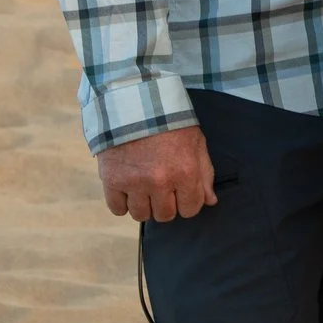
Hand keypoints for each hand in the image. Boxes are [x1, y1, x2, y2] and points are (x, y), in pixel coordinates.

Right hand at [97, 125, 216, 221]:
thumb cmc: (171, 125)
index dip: (187, 203)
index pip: (190, 209)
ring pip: (141, 215)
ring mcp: (134, 183)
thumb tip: (210, 201)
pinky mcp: (112, 180)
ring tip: (144, 188)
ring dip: (144, 205)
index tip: (181, 193)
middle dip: (166, 205)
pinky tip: (128, 189)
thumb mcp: (196, 143)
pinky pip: (117, 209)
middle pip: (165, 215)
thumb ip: (204, 174)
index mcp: (185, 172)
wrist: (136, 106)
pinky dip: (122, 203)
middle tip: (162, 189)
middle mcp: (160, 181)